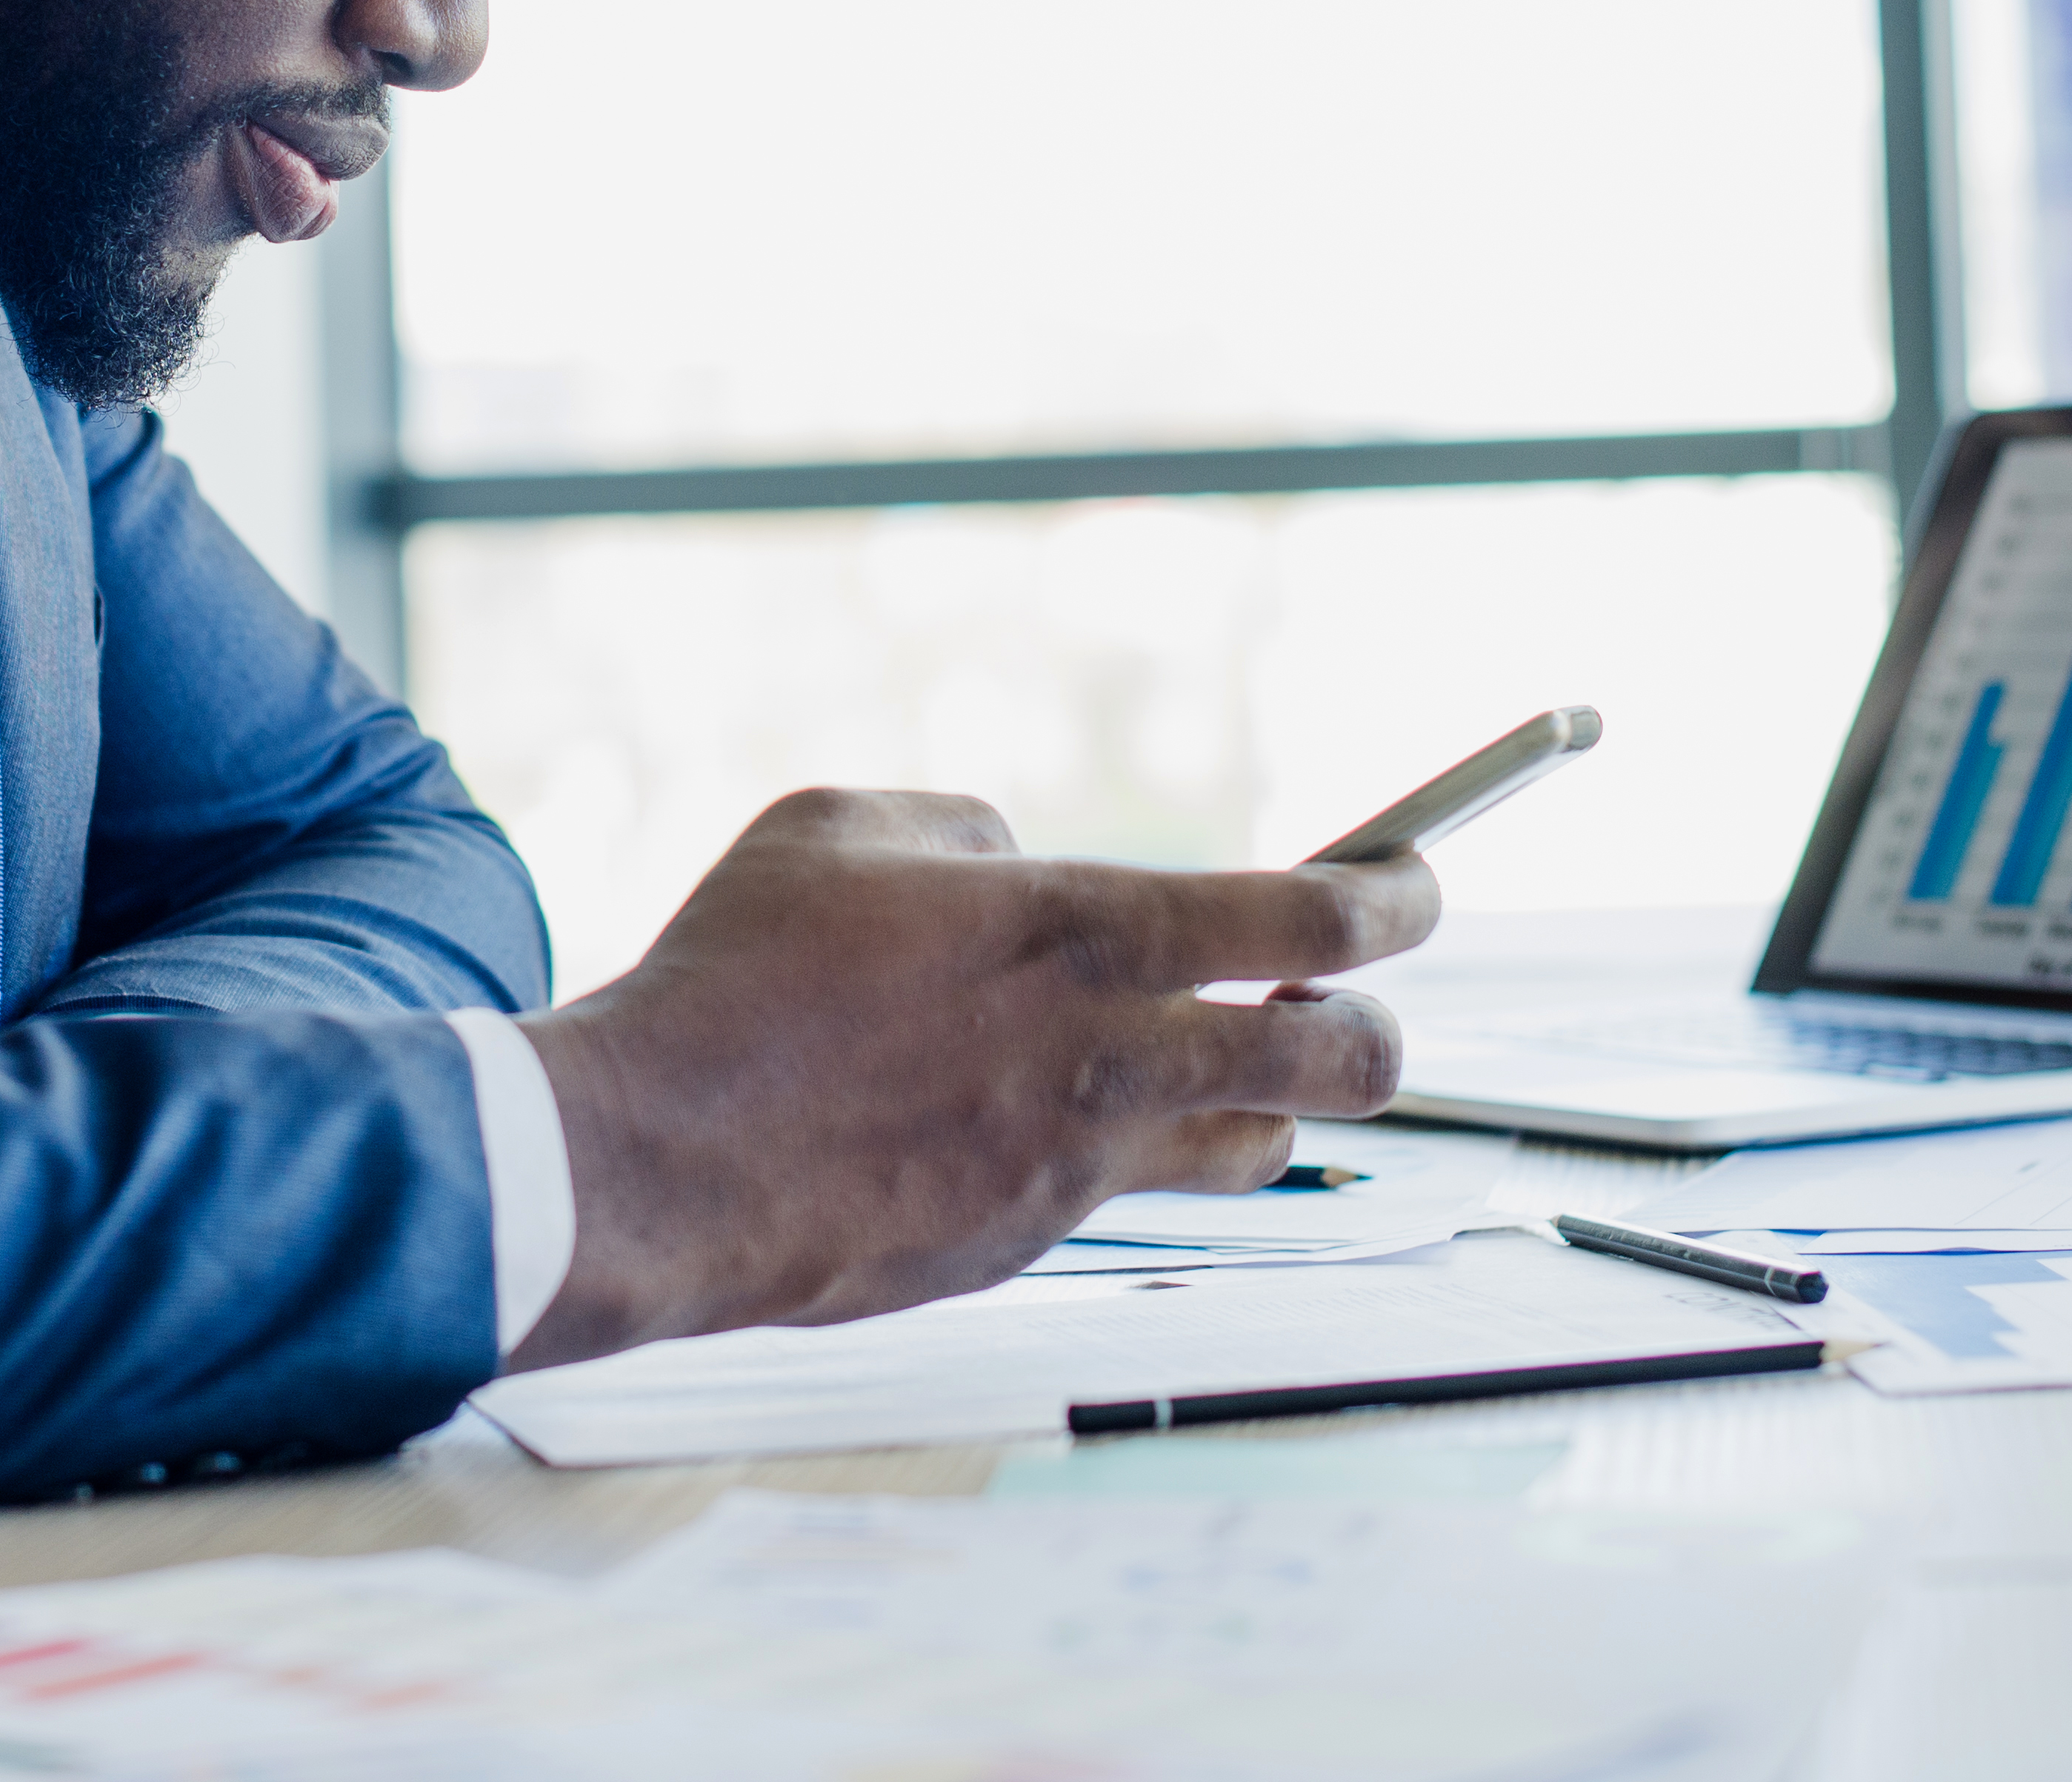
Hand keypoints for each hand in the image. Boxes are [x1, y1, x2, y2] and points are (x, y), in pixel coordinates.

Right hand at [506, 787, 1438, 1371]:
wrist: (657, 1159)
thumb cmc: (736, 978)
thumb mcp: (843, 828)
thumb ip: (969, 833)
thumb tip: (1024, 866)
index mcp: (1082, 931)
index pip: (1310, 921)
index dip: (1395, 901)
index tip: (1414, 888)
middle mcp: (1110, 1055)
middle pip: (1340, 1061)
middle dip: (1375, 1029)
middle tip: (1348, 1005)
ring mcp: (1076, 1165)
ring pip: (1256, 1151)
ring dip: (1264, 1108)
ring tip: (1226, 1070)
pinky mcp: (1026, 1242)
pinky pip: (1124, 1195)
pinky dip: (1122, 1153)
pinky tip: (1050, 1118)